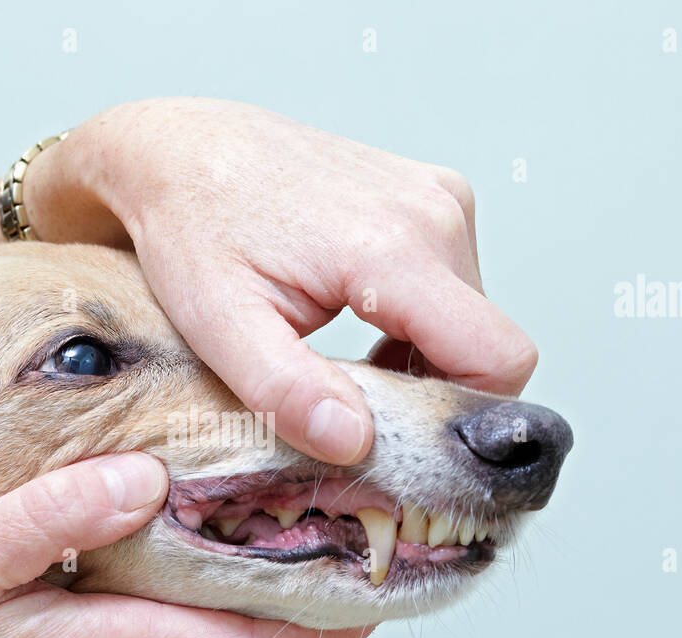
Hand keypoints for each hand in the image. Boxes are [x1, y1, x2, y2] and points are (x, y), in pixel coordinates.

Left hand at [26, 97, 538, 464]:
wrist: (182, 151)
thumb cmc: (193, 226)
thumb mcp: (220, 325)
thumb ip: (286, 391)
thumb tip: (354, 443)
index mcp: (393, 247)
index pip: (499, 357)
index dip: (465, 416)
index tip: (401, 436)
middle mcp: (435, 211)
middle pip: (486, 345)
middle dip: (430, 392)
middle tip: (351, 404)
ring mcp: (439, 196)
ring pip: (472, 320)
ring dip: (422, 358)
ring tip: (345, 360)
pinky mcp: (432, 194)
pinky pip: (455, 286)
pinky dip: (417, 323)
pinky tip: (359, 325)